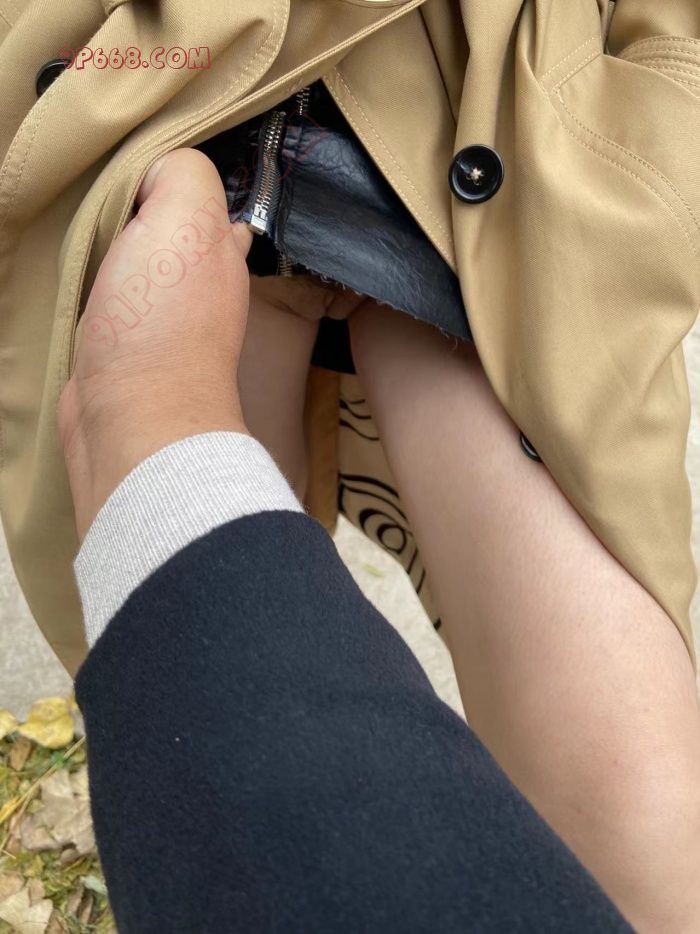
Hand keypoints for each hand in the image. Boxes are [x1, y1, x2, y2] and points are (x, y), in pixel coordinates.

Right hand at [59, 148, 252, 538]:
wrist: (134, 419)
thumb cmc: (163, 323)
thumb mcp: (184, 219)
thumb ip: (184, 176)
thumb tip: (162, 172)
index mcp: (222, 252)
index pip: (205, 197)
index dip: (170, 175)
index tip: (132, 166)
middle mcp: (204, 287)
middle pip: (168, 230)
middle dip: (138, 210)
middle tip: (98, 195)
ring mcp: (165, 323)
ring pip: (139, 265)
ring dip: (114, 249)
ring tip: (84, 228)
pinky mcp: (127, 351)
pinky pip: (112, 301)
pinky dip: (97, 286)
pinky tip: (78, 277)